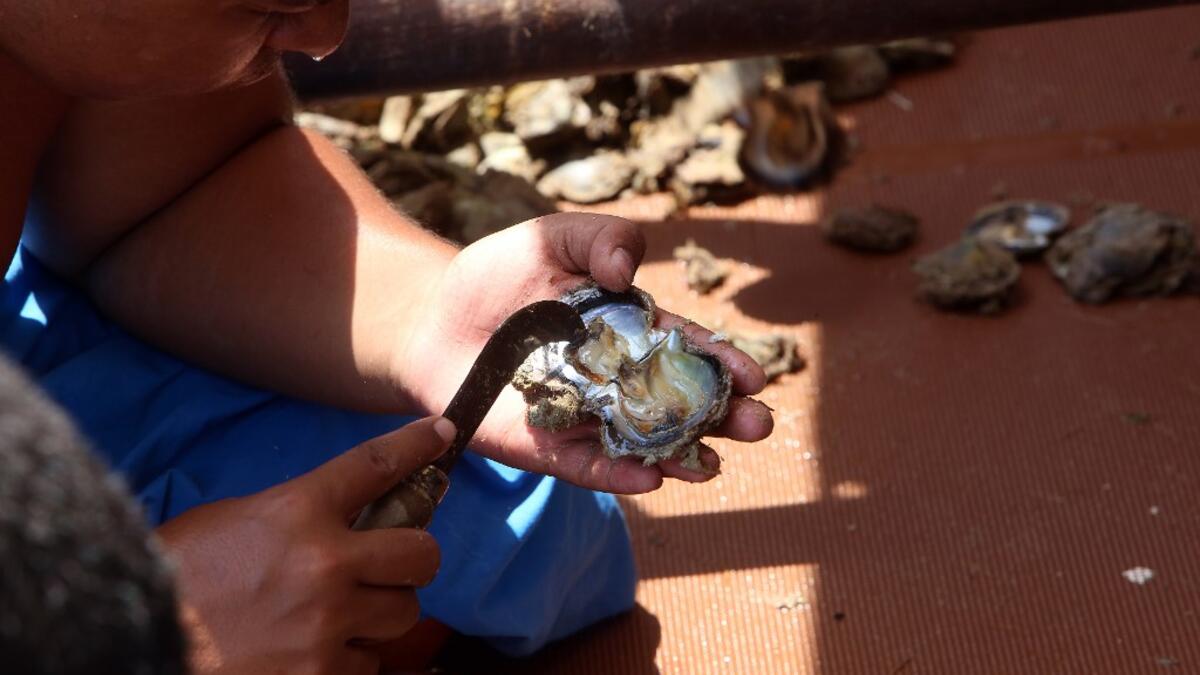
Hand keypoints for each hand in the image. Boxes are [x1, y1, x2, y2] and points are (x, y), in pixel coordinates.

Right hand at [157, 416, 454, 674]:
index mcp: (298, 510)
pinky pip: (371, 663)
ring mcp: (329, 622)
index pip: (377, 464)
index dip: (418, 445)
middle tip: (394, 565)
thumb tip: (343, 513)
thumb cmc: (178, 576)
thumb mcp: (230, 519)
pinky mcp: (323, 672)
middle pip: (422, 552)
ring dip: (381, 613)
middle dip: (414, 558)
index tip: (442, 434)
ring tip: (341, 616)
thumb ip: (294, 514)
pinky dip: (352, 660)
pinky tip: (316, 652)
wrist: (139, 635)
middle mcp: (325, 562)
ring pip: (404, 612)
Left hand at [398, 213, 773, 493]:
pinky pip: (589, 466)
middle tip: (758, 425)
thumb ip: (601, 239)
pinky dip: (617, 474)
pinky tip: (648, 479)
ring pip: (645, 443)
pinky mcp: (549, 447)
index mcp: (633, 330)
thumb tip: (629, 270)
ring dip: (682, 456)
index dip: (722, 363)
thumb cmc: (499, 274)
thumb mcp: (553, 237)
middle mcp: (620, 379)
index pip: (688, 349)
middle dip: (722, 416)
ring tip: (712, 466)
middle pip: (680, 403)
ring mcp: (587, 417)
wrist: (432, 318)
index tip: (754, 376)